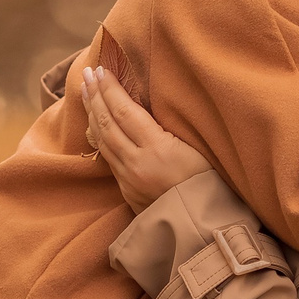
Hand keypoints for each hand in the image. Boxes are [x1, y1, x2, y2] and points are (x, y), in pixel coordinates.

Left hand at [80, 67, 212, 209]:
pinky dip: (100, 135)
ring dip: (93, 113)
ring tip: (86, 92)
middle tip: (86, 73)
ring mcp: (129, 179)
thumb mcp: (198, 148)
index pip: (125, 111)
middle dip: (95, 95)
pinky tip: (96, 124)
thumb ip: (170, 129)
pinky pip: (109, 157)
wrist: (205, 230)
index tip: (102, 68)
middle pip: (108, 123)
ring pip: (104, 141)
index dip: (111, 88)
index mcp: (158, 149)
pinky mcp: (127, 191)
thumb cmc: (212, 185)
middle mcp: (137, 163)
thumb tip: (147, 107)